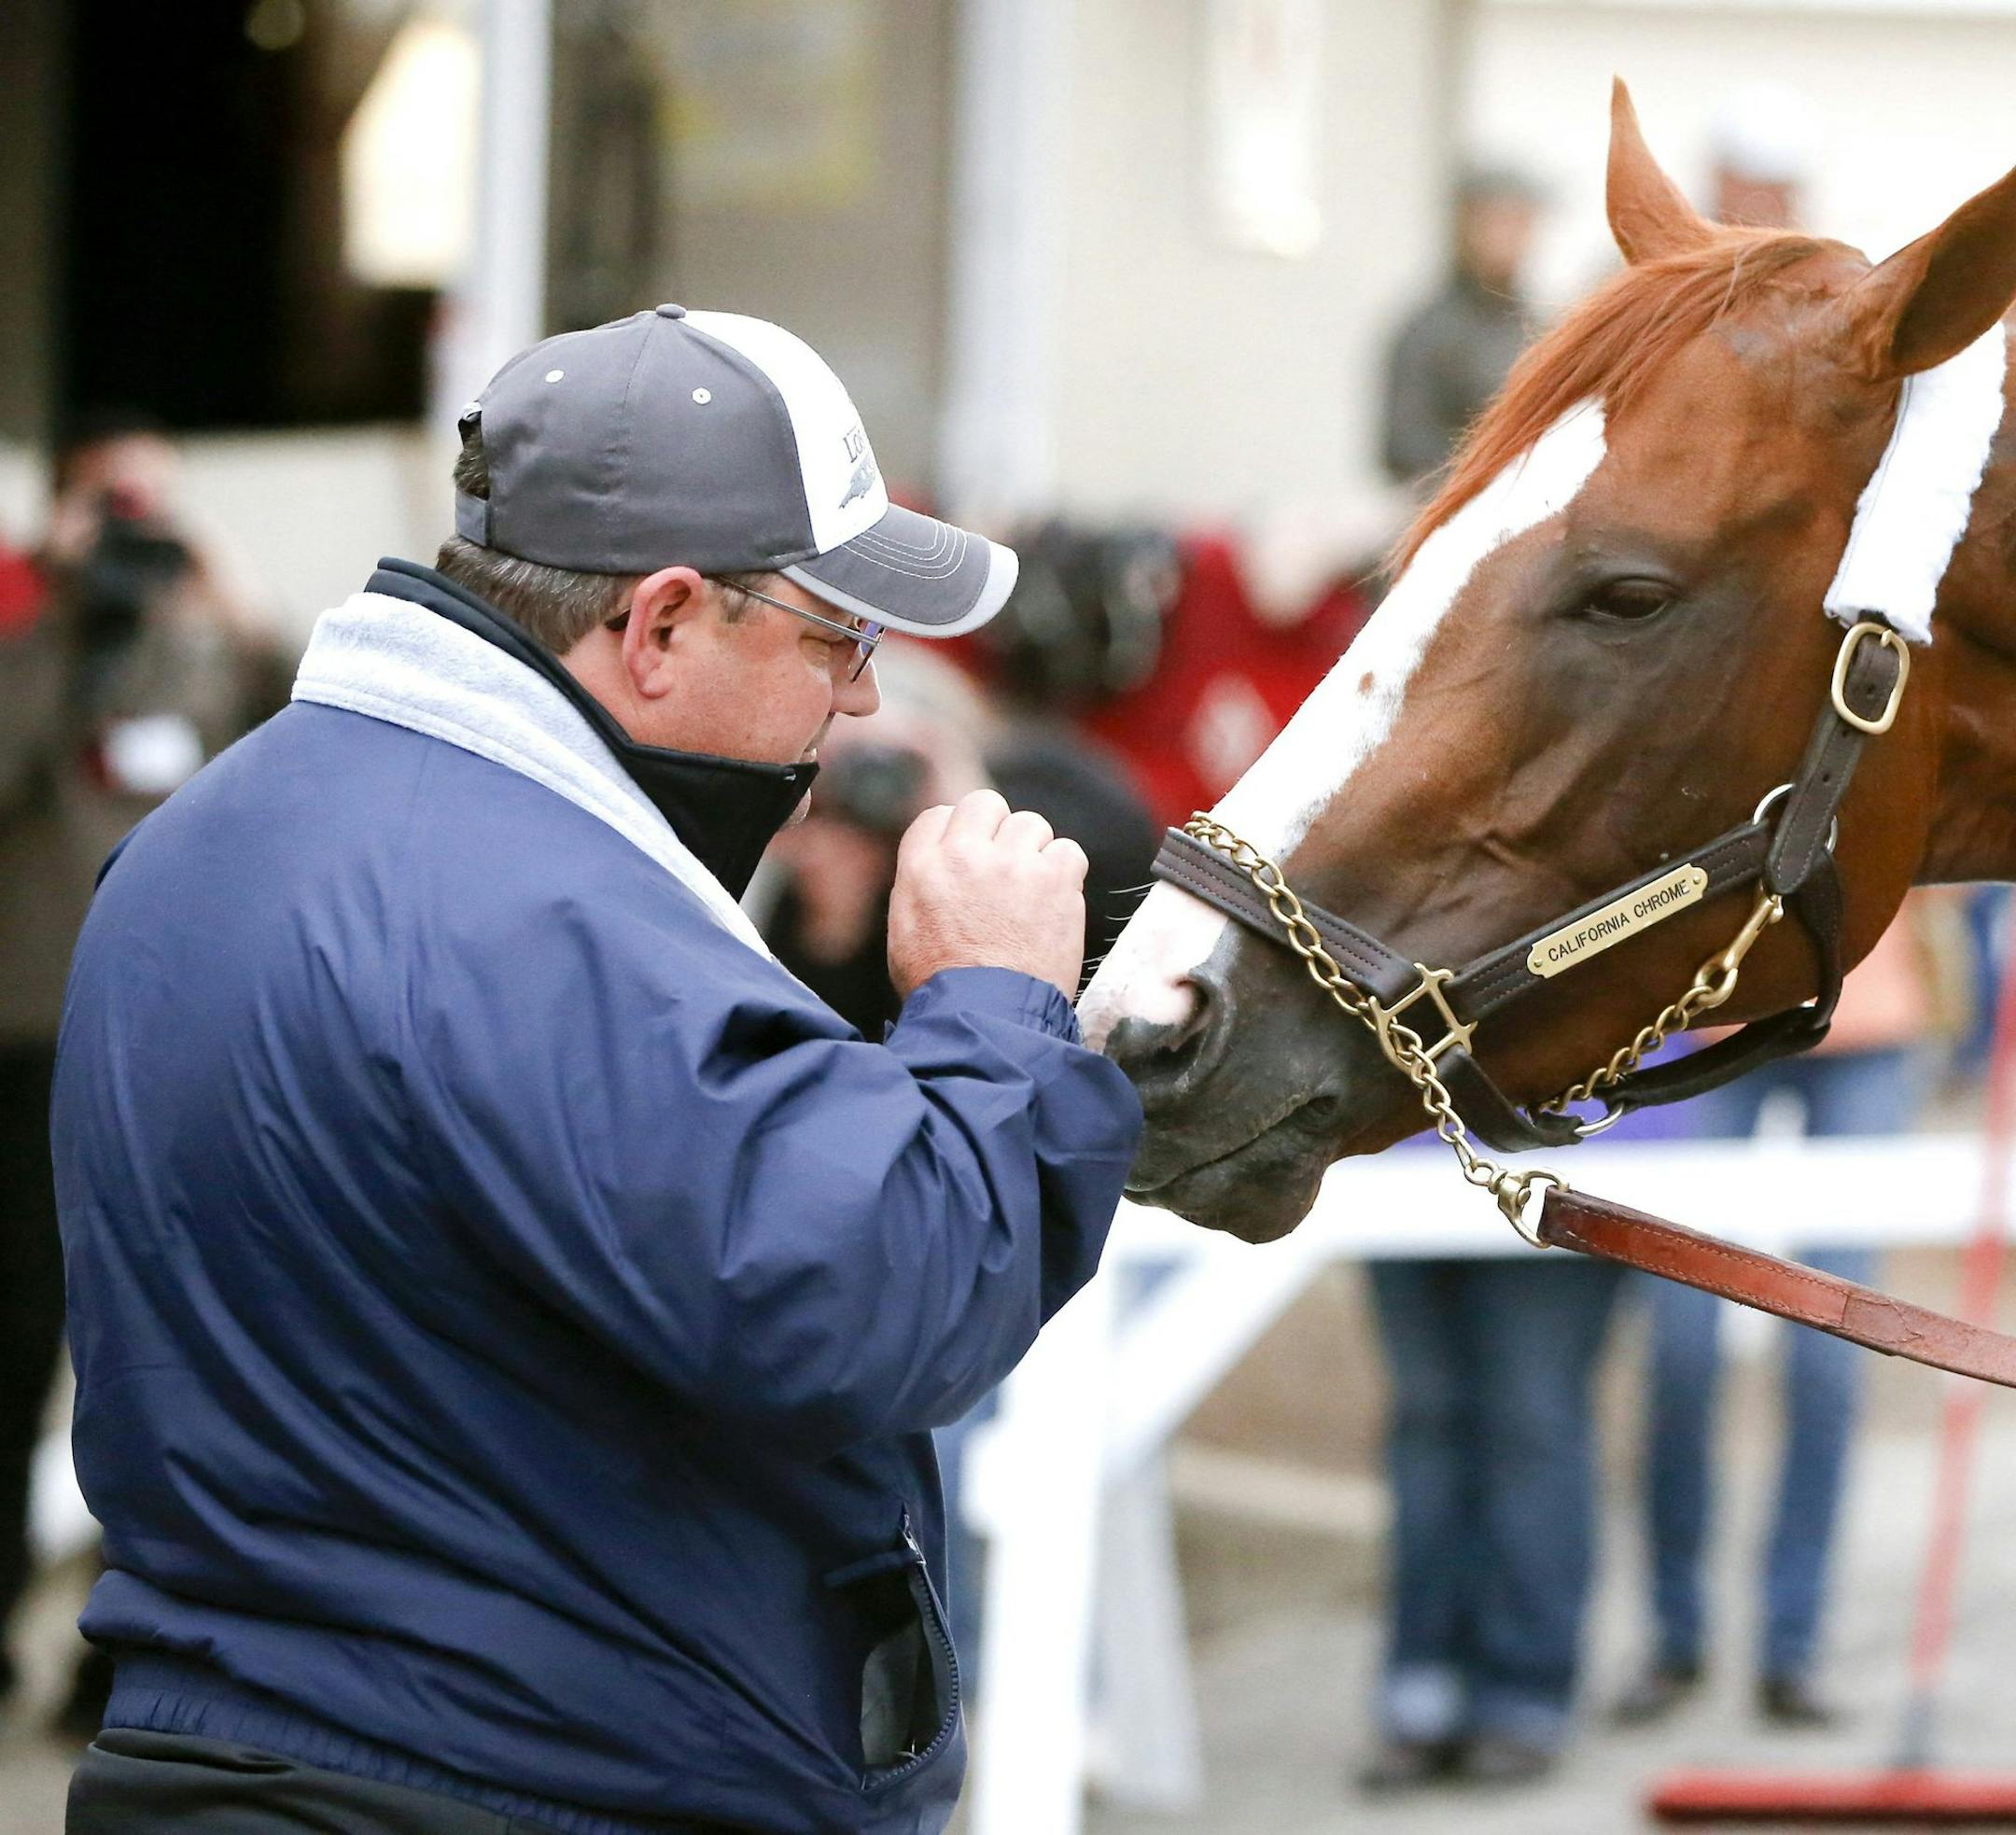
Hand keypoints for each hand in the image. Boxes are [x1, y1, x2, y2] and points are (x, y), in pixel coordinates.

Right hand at [888, 789, 1087, 999]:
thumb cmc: (943, 987)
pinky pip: (1067, 851)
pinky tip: (1054, 904)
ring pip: (1030, 824)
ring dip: (1033, 854)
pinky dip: (1065, 874)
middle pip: (985, 804)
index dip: (959, 833)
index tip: (972, 855)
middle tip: (1005, 868)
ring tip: (1031, 895)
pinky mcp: (1055, 880)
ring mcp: (1012, 864)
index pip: (940, 815)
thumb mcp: (904, 930)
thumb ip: (923, 884)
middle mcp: (964, 855)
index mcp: (921, 867)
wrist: (985, 1017)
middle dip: (997, 830)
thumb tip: (940, 864)